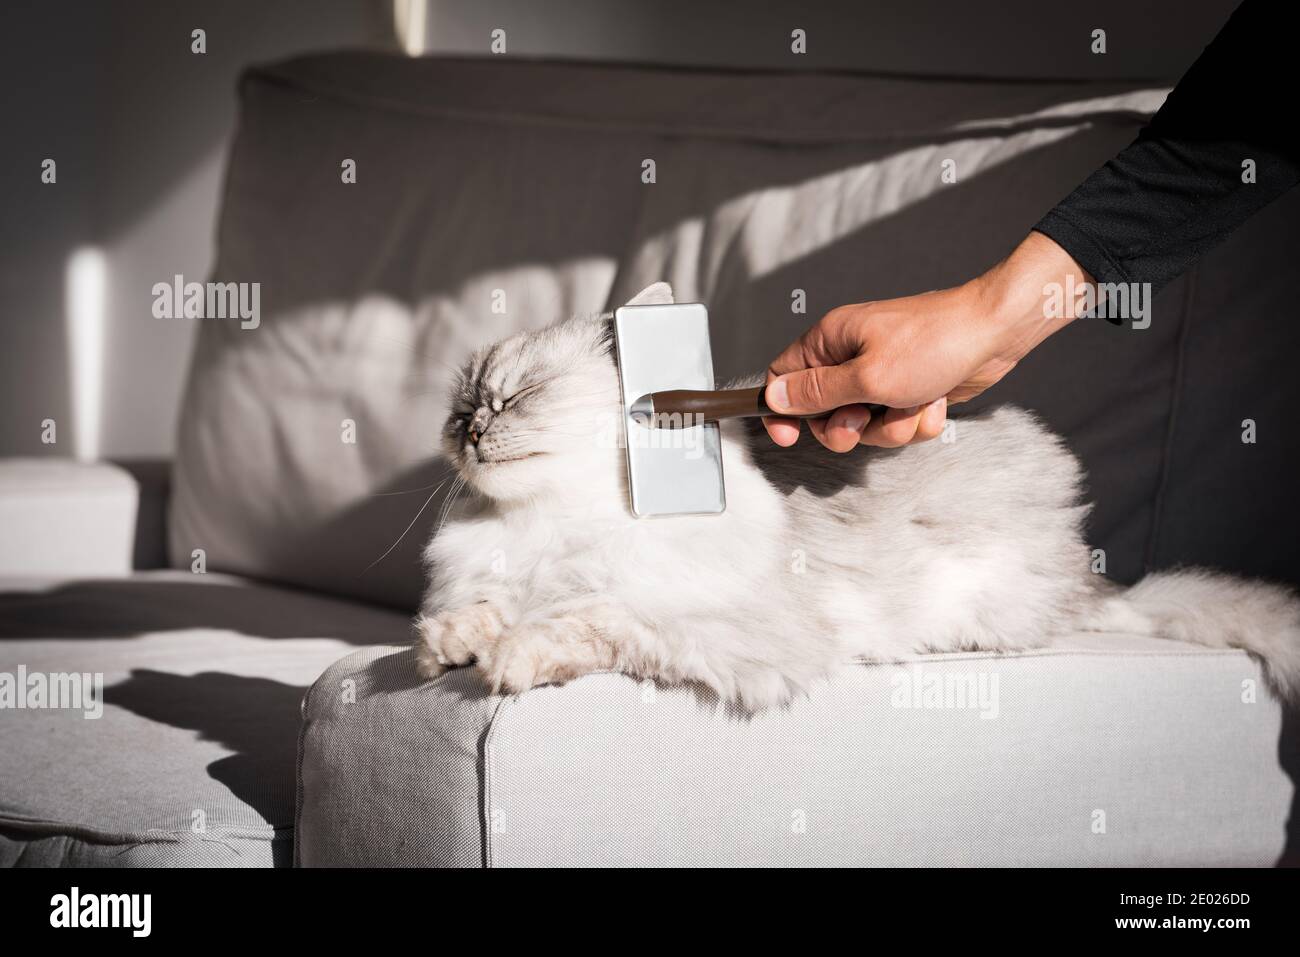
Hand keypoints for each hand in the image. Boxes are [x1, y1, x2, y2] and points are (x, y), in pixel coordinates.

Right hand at [763, 231, 1089, 450]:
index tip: (789, 437)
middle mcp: (851, 357)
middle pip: (824, 413)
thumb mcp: (867, 377)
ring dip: (892, 426)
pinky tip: (934, 400)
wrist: (995, 334)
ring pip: (866, 425)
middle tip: (866, 420)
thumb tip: (774, 397)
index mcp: (831, 341)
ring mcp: (881, 375)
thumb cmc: (934, 343)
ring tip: (914, 402)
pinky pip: (897, 423)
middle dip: (849, 428)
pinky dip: (917, 420)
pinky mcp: (908, 390)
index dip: (781, 410)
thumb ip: (817, 393)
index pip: (783, 377)